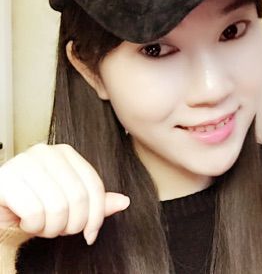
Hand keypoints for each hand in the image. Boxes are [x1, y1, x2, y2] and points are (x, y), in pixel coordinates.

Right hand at [0, 143, 129, 244]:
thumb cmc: (32, 204)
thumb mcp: (67, 202)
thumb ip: (94, 202)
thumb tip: (125, 202)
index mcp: (66, 152)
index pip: (94, 185)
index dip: (97, 215)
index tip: (91, 234)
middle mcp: (46, 152)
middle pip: (78, 198)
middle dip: (72, 225)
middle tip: (59, 229)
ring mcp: (25, 162)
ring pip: (58, 208)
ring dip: (51, 228)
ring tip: (42, 224)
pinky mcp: (7, 179)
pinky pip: (34, 214)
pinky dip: (32, 227)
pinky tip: (25, 221)